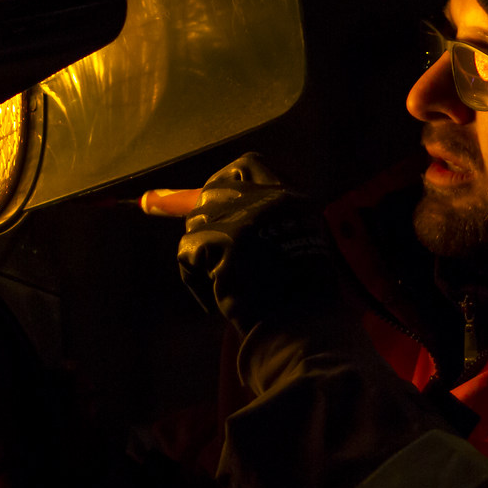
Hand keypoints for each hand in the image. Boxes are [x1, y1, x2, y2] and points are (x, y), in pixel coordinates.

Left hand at [145, 154, 344, 332]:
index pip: (249, 164)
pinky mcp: (221, 239)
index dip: (227, 180)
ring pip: (197, 222)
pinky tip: (213, 295)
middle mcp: (268, 198)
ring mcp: (244, 216)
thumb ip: (264, 221)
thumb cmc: (298, 294)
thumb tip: (209, 211)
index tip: (216, 196)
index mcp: (291, 198)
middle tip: (209, 245)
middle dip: (204, 215)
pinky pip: (186, 251)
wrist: (300, 323)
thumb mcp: (294, 243)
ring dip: (201, 253)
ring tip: (223, 280)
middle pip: (214, 189)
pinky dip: (193, 277)